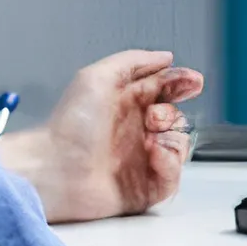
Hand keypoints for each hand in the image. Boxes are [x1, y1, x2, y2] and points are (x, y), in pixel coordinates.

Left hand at [0, 50, 203, 223]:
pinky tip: (154, 155)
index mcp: (125, 104)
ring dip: (172, 138)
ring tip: (151, 138)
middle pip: (176, 118)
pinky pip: (173, 176)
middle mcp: (134, 131)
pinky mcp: (144, 188)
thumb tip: (165, 57)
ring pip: (179, 146)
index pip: (164, 90)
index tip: (192, 82)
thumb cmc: (68, 125)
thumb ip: (134, 61)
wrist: (54, 168)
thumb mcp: (97, 77)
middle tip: (153, 116)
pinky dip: (170, 163)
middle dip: (171, 114)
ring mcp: (140, 160)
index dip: (181, 83)